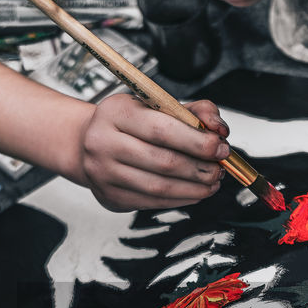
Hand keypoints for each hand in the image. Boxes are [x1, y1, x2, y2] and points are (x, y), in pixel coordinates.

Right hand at [74, 96, 230, 210]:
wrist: (88, 144)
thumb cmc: (130, 124)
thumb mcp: (158, 106)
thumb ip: (194, 111)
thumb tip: (219, 129)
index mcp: (116, 112)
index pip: (162, 130)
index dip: (197, 142)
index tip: (220, 147)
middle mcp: (103, 142)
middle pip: (163, 162)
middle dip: (200, 168)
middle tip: (220, 168)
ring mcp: (103, 173)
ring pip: (159, 187)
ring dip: (194, 188)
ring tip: (212, 182)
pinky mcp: (110, 197)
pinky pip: (152, 202)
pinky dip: (180, 199)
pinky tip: (195, 192)